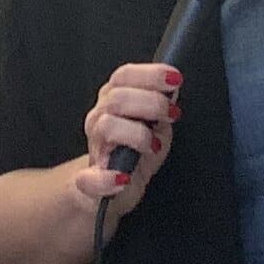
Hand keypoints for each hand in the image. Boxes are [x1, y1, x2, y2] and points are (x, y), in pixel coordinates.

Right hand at [74, 62, 176, 211]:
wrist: (115, 188)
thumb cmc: (135, 152)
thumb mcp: (155, 125)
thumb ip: (162, 104)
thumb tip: (172, 86)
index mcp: (113, 101)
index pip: (124, 76)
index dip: (150, 75)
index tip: (174, 79)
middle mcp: (99, 119)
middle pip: (116, 98)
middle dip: (151, 102)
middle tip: (171, 113)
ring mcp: (94, 149)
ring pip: (106, 126)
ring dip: (137, 135)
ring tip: (153, 146)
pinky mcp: (89, 182)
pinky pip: (90, 179)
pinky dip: (107, 179)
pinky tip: (123, 178)